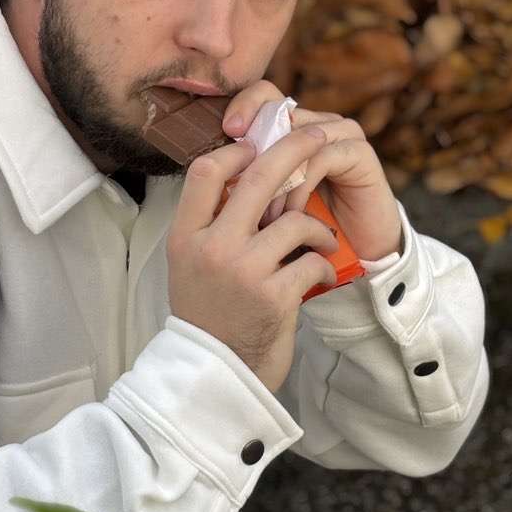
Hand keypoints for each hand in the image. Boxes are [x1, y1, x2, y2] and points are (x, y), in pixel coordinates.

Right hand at [167, 129, 339, 392]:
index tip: (260, 148)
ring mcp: (243, 271)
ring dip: (317, 228)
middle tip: (316, 136)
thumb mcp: (191, 264)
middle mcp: (211, 248)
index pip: (206, 171)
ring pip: (295, 219)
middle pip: (258, 178)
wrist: (216, 374)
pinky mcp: (274, 296)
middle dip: (294, 150)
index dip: (238, 151)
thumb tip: (248, 172)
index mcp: (186, 236)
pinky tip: (322, 275)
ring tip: (321, 242)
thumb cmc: (209, 314)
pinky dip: (325, 265)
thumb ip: (212, 223)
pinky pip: (313, 260)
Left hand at [222, 81, 402, 262]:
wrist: (349, 254)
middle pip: (281, 111)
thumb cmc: (299, 228)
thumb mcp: (261, 202)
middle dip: (258, 151)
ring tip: (262, 215)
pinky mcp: (361, 154)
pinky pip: (323, 157)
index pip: (265, 94)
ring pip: (299, 137)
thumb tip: (206, 164)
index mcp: (293, 125)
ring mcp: (342, 134)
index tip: (229, 131)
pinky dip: (301, 187)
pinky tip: (288, 215)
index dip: (245, 104)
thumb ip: (241, 176)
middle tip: (240, 185)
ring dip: (277, 178)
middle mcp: (318, 122)